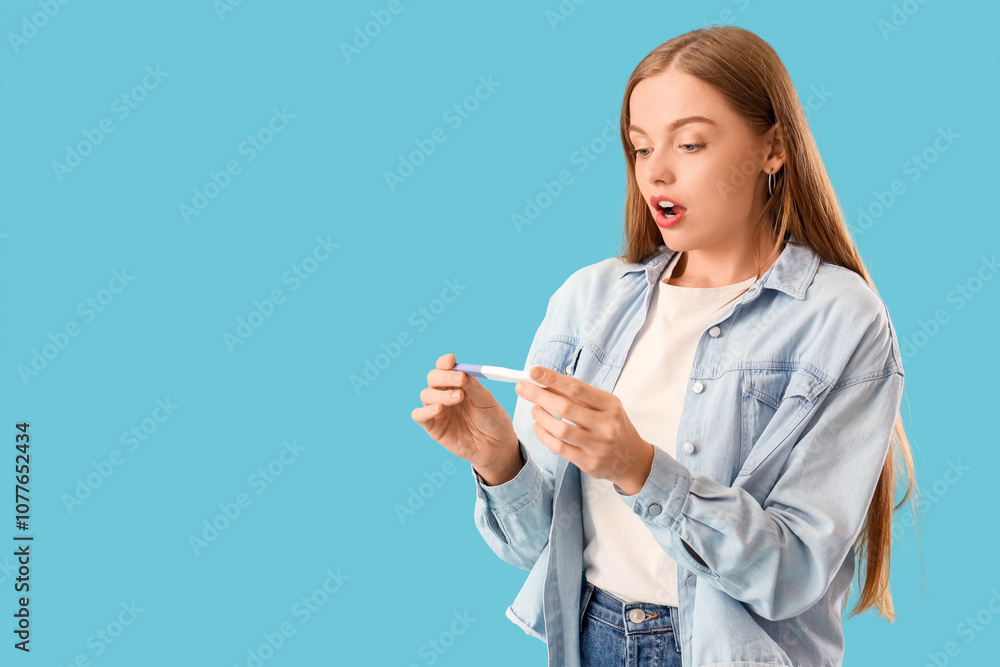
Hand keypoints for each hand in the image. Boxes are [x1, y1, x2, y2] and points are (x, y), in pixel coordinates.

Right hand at [411, 354, 519, 475]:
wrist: (496, 447)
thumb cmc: (493, 422)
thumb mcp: (488, 402)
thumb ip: (475, 387)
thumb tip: (464, 371)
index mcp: (458, 384)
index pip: (445, 367)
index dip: (445, 362)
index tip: (452, 361)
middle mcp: (445, 394)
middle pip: (433, 378)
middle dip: (444, 376)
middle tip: (460, 379)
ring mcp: (438, 410)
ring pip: (426, 394)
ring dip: (440, 394)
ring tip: (458, 398)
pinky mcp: (433, 427)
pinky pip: (419, 415)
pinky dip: (425, 410)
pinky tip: (438, 409)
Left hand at [514, 365, 653, 494]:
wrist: (632, 459)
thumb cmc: (613, 426)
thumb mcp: (604, 406)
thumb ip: (578, 396)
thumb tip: (545, 382)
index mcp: (610, 404)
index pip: (577, 388)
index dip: (552, 378)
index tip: (533, 371)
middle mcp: (606, 424)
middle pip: (565, 407)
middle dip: (539, 395)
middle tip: (521, 388)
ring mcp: (598, 445)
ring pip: (560, 429)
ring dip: (541, 416)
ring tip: (533, 409)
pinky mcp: (589, 463)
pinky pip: (560, 447)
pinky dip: (544, 435)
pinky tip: (537, 426)